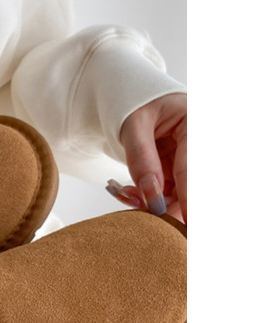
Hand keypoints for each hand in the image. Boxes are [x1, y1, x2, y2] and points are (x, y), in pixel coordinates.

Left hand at [119, 93, 186, 222]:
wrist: (130, 100)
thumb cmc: (133, 103)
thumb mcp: (132, 125)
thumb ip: (140, 158)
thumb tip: (151, 195)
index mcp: (195, 124)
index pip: (193, 168)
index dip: (189, 197)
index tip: (187, 222)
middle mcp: (198, 144)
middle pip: (191, 186)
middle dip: (165, 204)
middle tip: (139, 209)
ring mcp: (189, 161)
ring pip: (179, 196)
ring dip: (151, 203)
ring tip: (123, 192)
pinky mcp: (178, 173)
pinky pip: (167, 195)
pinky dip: (147, 199)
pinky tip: (127, 192)